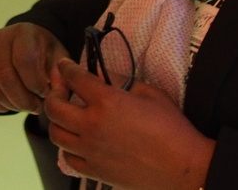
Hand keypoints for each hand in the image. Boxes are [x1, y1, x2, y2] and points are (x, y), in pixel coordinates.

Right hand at [0, 21, 68, 113]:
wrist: (24, 42)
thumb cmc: (44, 53)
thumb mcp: (59, 61)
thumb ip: (61, 79)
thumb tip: (54, 99)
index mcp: (23, 32)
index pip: (24, 61)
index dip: (36, 84)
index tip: (45, 93)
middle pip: (6, 79)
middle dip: (24, 101)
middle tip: (37, 107)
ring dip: (14, 106)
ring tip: (27, 104)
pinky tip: (12, 103)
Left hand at [44, 58, 213, 189]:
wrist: (184, 168)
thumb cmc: (173, 129)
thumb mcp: (149, 93)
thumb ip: (122, 82)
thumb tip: (105, 79)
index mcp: (106, 101)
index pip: (74, 78)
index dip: (65, 68)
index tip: (64, 65)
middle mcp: (92, 125)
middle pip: (54, 106)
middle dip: (53, 92)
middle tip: (60, 88)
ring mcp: (91, 151)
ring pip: (55, 134)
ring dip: (57, 121)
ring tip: (66, 115)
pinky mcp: (96, 171)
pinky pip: (69, 158)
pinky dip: (68, 147)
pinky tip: (77, 141)